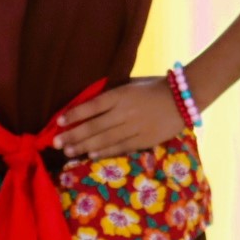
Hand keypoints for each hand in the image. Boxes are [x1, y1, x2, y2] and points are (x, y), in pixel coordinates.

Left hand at [53, 78, 184, 159]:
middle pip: (94, 126)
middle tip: (56, 143)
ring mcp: (134, 127)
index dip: (74, 114)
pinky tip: (90, 155)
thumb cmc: (155, 87)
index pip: (92, 106)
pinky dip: (104, 152)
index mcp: (121, 94)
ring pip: (104, 139)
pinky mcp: (143, 140)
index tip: (60, 121)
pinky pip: (120, 147)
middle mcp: (125, 112)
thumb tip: (91, 103)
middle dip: (73, 135)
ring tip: (68, 152)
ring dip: (83, 146)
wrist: (184, 98)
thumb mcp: (132, 84)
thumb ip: (114, 93)